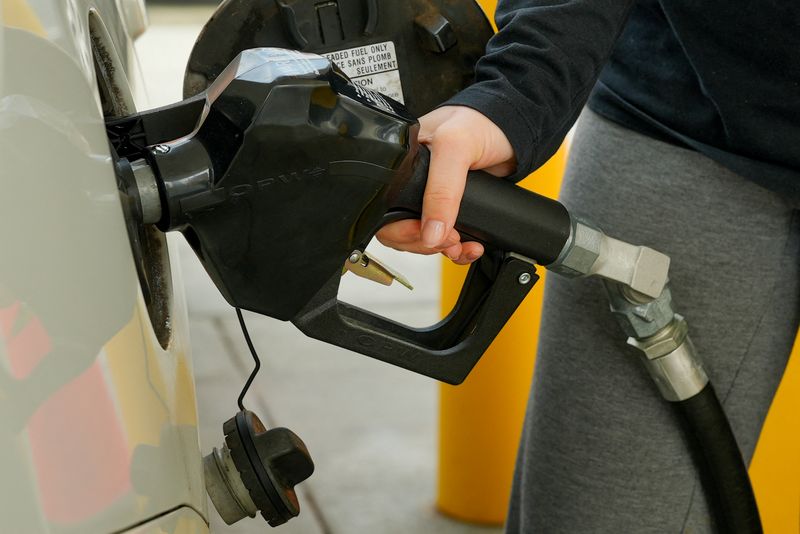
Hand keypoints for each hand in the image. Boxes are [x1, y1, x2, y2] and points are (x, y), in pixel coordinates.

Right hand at [376, 106, 515, 263]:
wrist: (512, 130)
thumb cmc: (478, 122)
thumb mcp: (454, 147)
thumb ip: (441, 189)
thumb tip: (430, 233)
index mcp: (400, 167)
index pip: (384, 210)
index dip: (401, 230)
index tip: (424, 234)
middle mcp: (412, 185)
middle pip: (400, 231)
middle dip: (424, 243)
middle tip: (447, 240)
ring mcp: (431, 198)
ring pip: (422, 239)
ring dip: (441, 249)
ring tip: (460, 246)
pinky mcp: (452, 209)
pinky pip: (444, 239)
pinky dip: (457, 249)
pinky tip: (469, 246)